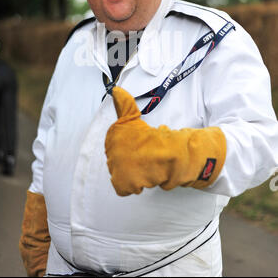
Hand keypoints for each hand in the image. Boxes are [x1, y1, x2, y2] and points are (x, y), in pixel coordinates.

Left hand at [105, 87, 225, 195]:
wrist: (167, 155)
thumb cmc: (153, 138)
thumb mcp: (134, 117)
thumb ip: (124, 104)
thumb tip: (116, 90)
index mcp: (112, 135)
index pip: (114, 145)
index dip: (128, 147)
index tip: (139, 145)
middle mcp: (110, 151)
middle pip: (116, 160)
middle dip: (129, 160)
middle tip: (143, 156)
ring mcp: (115, 167)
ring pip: (121, 173)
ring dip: (133, 172)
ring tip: (145, 166)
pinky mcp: (121, 183)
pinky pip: (123, 188)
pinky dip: (134, 185)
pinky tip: (143, 177)